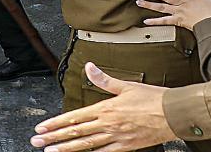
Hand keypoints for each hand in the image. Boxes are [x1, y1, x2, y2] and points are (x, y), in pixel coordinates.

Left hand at [31, 63, 173, 150]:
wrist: (173, 113)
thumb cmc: (152, 99)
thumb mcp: (126, 85)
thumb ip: (104, 79)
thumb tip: (89, 67)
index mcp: (106, 107)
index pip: (75, 116)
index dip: (56, 123)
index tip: (42, 128)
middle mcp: (108, 123)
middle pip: (75, 132)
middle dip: (54, 138)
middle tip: (37, 142)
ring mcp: (115, 137)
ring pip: (85, 145)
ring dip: (66, 148)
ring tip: (51, 151)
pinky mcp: (125, 147)